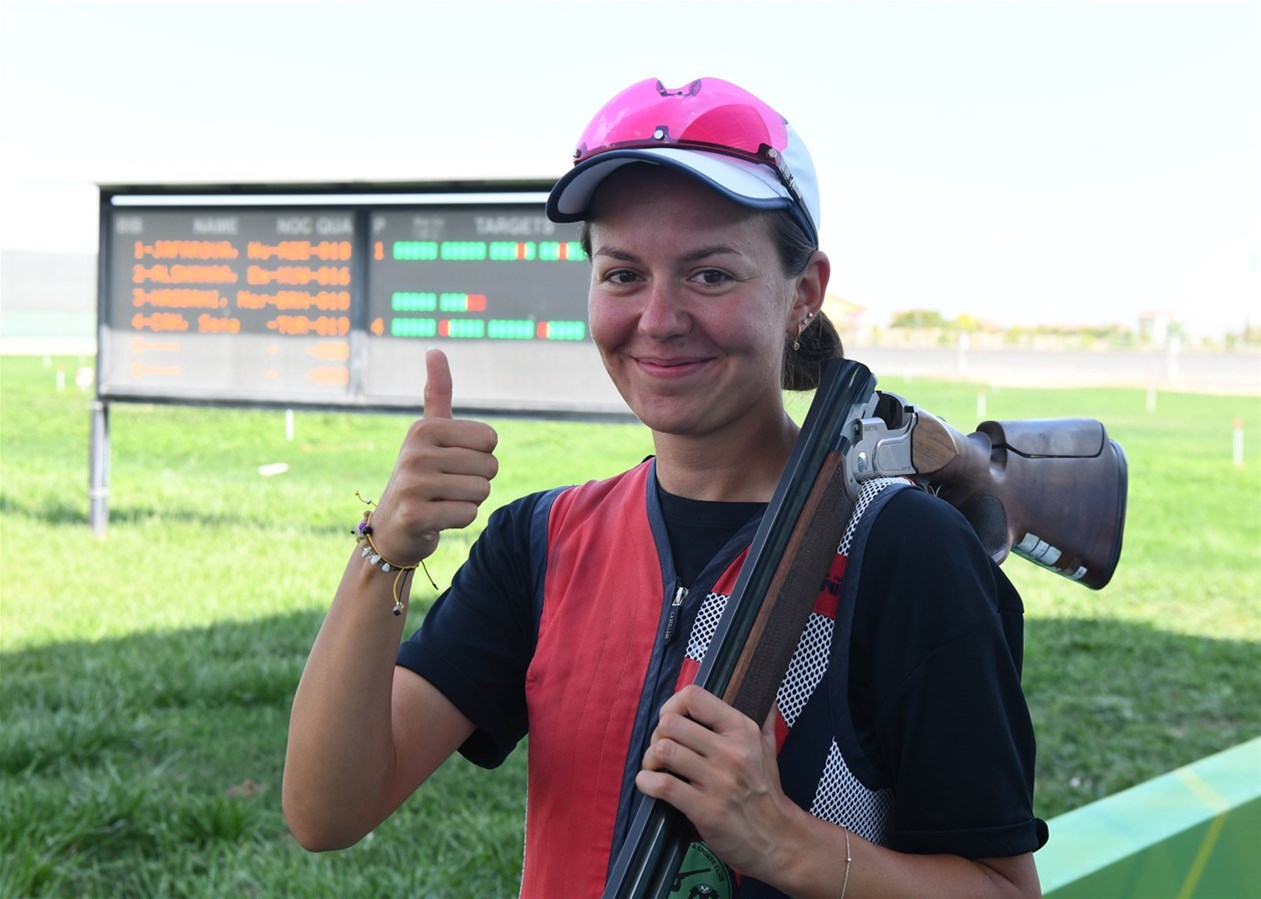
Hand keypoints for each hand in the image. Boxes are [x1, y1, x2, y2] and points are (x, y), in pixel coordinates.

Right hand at [368, 349, 498, 563]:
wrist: (394, 528)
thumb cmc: (421, 475)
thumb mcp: (429, 432)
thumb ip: (437, 392)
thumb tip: (434, 349)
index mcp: (424, 428)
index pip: (490, 439)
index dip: (480, 455)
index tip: (452, 462)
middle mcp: (414, 452)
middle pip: (489, 466)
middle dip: (476, 480)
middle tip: (447, 485)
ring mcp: (412, 484)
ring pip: (481, 491)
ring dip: (468, 501)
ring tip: (441, 500)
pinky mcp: (415, 515)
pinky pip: (468, 514)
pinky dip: (459, 520)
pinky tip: (436, 517)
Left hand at [634, 685, 795, 882]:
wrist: (779, 840)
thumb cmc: (766, 794)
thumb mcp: (769, 749)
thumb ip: (764, 720)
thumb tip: (765, 697)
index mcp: (743, 731)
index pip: (694, 697)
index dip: (672, 706)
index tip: (670, 721)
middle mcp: (731, 752)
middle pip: (670, 724)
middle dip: (657, 736)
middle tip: (662, 751)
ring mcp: (719, 781)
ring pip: (663, 751)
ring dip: (650, 760)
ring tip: (656, 769)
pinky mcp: (706, 809)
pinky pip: (663, 785)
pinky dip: (647, 783)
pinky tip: (651, 786)